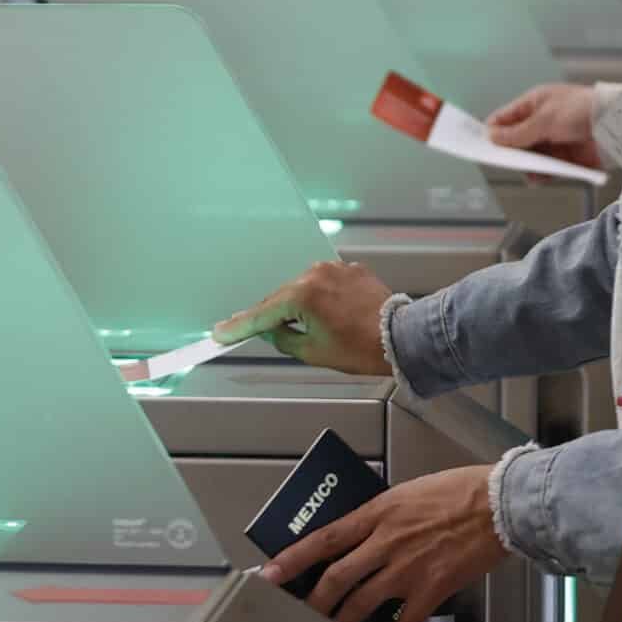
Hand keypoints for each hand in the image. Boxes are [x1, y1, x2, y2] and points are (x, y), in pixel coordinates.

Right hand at [212, 261, 394, 375]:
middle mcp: (315, 274)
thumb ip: (283, 339)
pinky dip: (320, 295)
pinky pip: (325, 282)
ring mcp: (334, 269)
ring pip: (301, 287)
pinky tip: (327, 312)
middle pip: (279, 297)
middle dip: (268, 315)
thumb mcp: (313, 352)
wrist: (401, 337)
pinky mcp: (350, 269)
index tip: (220, 332)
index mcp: (302, 296)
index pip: (261, 314)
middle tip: (248, 330)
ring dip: (296, 304)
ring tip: (302, 326)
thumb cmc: (362, 348)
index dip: (238, 326)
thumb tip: (272, 331)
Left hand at [262, 465, 505, 621]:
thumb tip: (361, 533)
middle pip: (336, 577)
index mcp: (378, 512)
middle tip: (298, 615)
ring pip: (361, 603)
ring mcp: (407, 568)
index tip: (270, 573)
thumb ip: (381, 515)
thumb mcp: (407, 492)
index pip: (324, 538)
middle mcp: (386, 542)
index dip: (293, 559)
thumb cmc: (459, 491)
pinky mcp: (431, 588)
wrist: (498, 503)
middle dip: (313, 602)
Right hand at [487, 82, 602, 173]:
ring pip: (529, 157)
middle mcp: (541, 122)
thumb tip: (491, 137)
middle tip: (503, 163)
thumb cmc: (579, 111)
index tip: (482, 148)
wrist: (616, 125)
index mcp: (533, 104)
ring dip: (526, 165)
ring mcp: (553, 140)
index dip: (492, 132)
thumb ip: (517, 133)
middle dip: (509, 152)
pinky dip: (540, 174)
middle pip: (515, 140)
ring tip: (527, 171)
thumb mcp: (544, 120)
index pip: (504, 118)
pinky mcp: (565, 158)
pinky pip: (546, 168)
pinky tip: (537, 178)